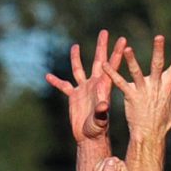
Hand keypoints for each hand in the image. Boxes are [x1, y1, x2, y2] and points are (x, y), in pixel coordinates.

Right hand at [47, 29, 116, 154]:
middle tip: (104, 31)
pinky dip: (56, 81)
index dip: (117, 53)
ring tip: (75, 46)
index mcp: (103, 87)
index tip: (123, 40)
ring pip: (79, 69)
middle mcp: (94, 85)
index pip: (111, 66)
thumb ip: (101, 111)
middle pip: (98, 61)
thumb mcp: (100, 120)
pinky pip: (64, 86)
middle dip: (101, 47)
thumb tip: (103, 104)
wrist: (89, 138)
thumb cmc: (98, 130)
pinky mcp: (74, 97)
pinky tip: (48, 76)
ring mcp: (83, 90)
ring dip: (76, 58)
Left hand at [114, 33, 170, 143]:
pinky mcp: (130, 96)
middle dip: (159, 51)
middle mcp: (156, 85)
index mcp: (168, 84)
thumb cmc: (165, 121)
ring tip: (127, 49)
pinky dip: (112, 74)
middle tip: (159, 37)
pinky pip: (120, 83)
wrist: (150, 135)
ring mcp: (143, 90)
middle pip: (158, 64)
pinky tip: (104, 64)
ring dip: (131, 61)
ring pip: (136, 73)